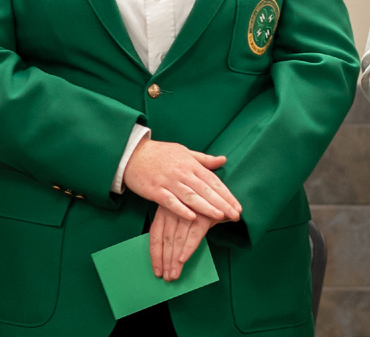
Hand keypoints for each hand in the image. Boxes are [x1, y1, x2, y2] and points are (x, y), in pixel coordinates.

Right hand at [123, 138, 241, 222]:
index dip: (226, 194)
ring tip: (220, 216)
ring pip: (190, 196)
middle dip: (222, 203)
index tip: (238, 206)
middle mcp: (182, 172)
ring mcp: (168, 181)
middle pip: (205, 190)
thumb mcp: (183, 151)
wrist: (132, 153)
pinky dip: (181, 209)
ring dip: (206, 207)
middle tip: (236, 215)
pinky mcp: (155, 190)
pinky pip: (170, 201)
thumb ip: (203, 159)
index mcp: (190, 164)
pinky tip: (192, 217)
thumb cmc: (159, 153)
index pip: (213, 180)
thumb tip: (223, 160)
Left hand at [149, 206, 217, 280]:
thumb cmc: (204, 210)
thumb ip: (178, 232)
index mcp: (166, 207)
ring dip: (174, 259)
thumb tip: (171, 259)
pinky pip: (193, 234)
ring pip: (177, 238)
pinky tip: (183, 260)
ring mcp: (188, 209)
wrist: (225, 200)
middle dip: (166, 261)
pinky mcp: (203, 213)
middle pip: (165, 239)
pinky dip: (187, 248)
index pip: (156, 234)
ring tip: (174, 274)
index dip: (155, 255)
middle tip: (167, 277)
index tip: (157, 271)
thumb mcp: (186, 217)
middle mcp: (174, 207)